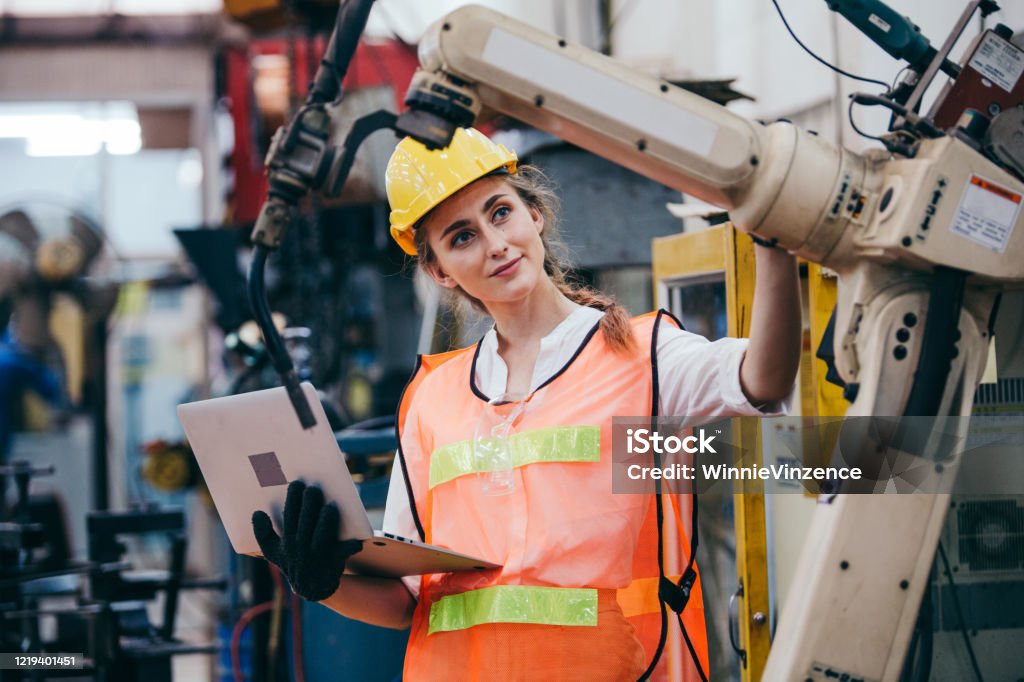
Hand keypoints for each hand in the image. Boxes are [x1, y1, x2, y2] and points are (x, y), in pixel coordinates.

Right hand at [252, 480, 362, 601]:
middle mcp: (301, 548)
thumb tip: (257, 513)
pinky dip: (350, 546)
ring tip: (331, 507)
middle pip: (305, 522)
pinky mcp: (334, 562)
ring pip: (321, 535)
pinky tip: (357, 540)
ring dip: (326, 520)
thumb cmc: (293, 562)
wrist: (312, 588)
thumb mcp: (273, 551)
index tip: (297, 483)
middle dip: (309, 504)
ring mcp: (318, 555)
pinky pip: (343, 552)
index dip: (292, 499)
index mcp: (287, 542)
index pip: (289, 516)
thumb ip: (263, 533)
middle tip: (314, 489)